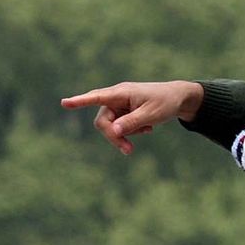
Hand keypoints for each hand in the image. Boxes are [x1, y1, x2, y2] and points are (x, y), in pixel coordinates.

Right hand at [60, 81, 203, 154]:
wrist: (179, 98)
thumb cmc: (166, 102)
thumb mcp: (151, 115)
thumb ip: (132, 123)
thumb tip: (114, 131)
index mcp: (121, 93)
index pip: (97, 97)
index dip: (80, 101)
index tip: (64, 103)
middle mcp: (117, 97)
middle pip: (103, 121)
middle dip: (113, 137)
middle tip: (129, 151)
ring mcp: (120, 105)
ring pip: (111, 126)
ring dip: (125, 135)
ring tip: (146, 132)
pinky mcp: (125, 112)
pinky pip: (121, 126)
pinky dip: (132, 131)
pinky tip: (147, 128)